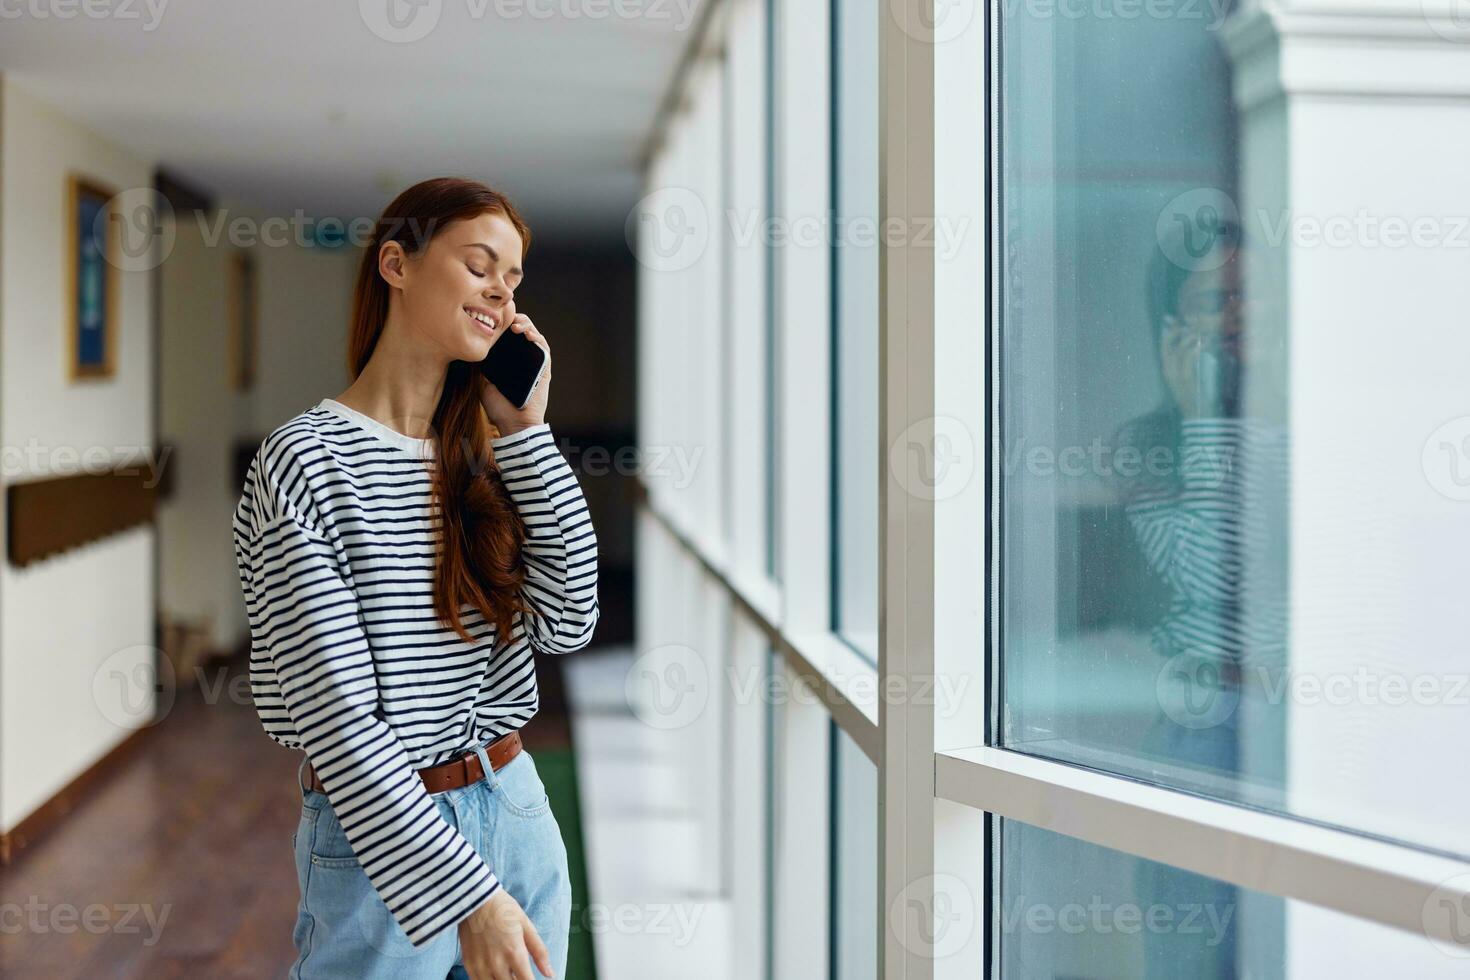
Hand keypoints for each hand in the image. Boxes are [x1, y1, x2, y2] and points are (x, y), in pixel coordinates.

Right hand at [458, 887, 553, 979]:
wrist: (475, 899)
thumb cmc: (503, 909)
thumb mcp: (526, 926)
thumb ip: (539, 952)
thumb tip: (550, 973)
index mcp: (514, 953)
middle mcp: (496, 964)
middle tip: (521, 975)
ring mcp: (480, 966)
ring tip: (510, 975)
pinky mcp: (469, 965)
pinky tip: (496, 975)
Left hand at [479, 300, 551, 436]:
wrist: (514, 424)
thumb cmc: (498, 407)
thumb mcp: (482, 382)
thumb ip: (479, 365)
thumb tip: (470, 345)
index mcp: (508, 360)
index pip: (505, 334)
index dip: (500, 323)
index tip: (490, 318)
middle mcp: (522, 358)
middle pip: (520, 329)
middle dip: (513, 320)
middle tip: (503, 320)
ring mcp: (534, 362)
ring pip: (533, 333)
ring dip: (526, 325)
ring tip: (516, 326)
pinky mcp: (545, 367)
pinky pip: (543, 347)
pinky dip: (537, 337)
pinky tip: (527, 335)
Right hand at [1161, 323, 1226, 419]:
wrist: (1199, 416)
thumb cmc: (1197, 396)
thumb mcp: (1191, 377)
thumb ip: (1190, 363)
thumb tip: (1196, 344)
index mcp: (1167, 370)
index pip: (1163, 346)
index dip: (1168, 331)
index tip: (1174, 319)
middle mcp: (1168, 372)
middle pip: (1167, 344)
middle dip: (1177, 330)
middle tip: (1191, 324)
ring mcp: (1176, 375)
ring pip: (1179, 348)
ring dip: (1191, 337)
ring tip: (1203, 332)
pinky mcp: (1187, 378)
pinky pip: (1189, 357)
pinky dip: (1197, 347)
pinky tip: (1205, 342)